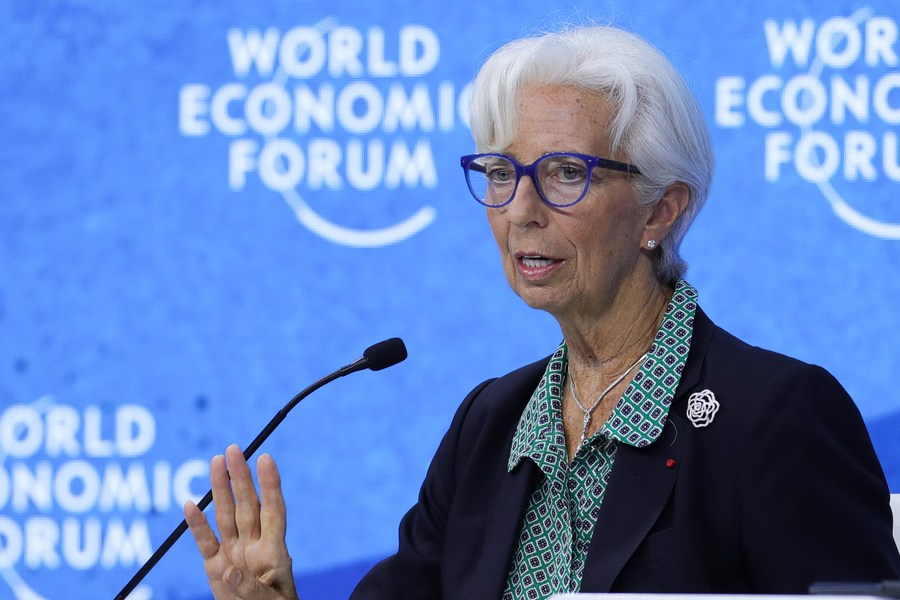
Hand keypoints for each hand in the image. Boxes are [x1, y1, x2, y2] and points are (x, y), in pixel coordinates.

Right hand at [184, 444, 299, 599]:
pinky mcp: (215, 569)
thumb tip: (228, 572)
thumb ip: (250, 590)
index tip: (266, 458)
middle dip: (240, 477)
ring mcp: (234, 555)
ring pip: (226, 516)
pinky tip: (190, 504)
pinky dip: (197, 524)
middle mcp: (253, 547)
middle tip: (234, 449)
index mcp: (273, 553)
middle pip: (247, 505)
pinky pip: (205, 542)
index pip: (273, 510)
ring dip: (220, 489)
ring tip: (216, 462)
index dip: (270, 485)